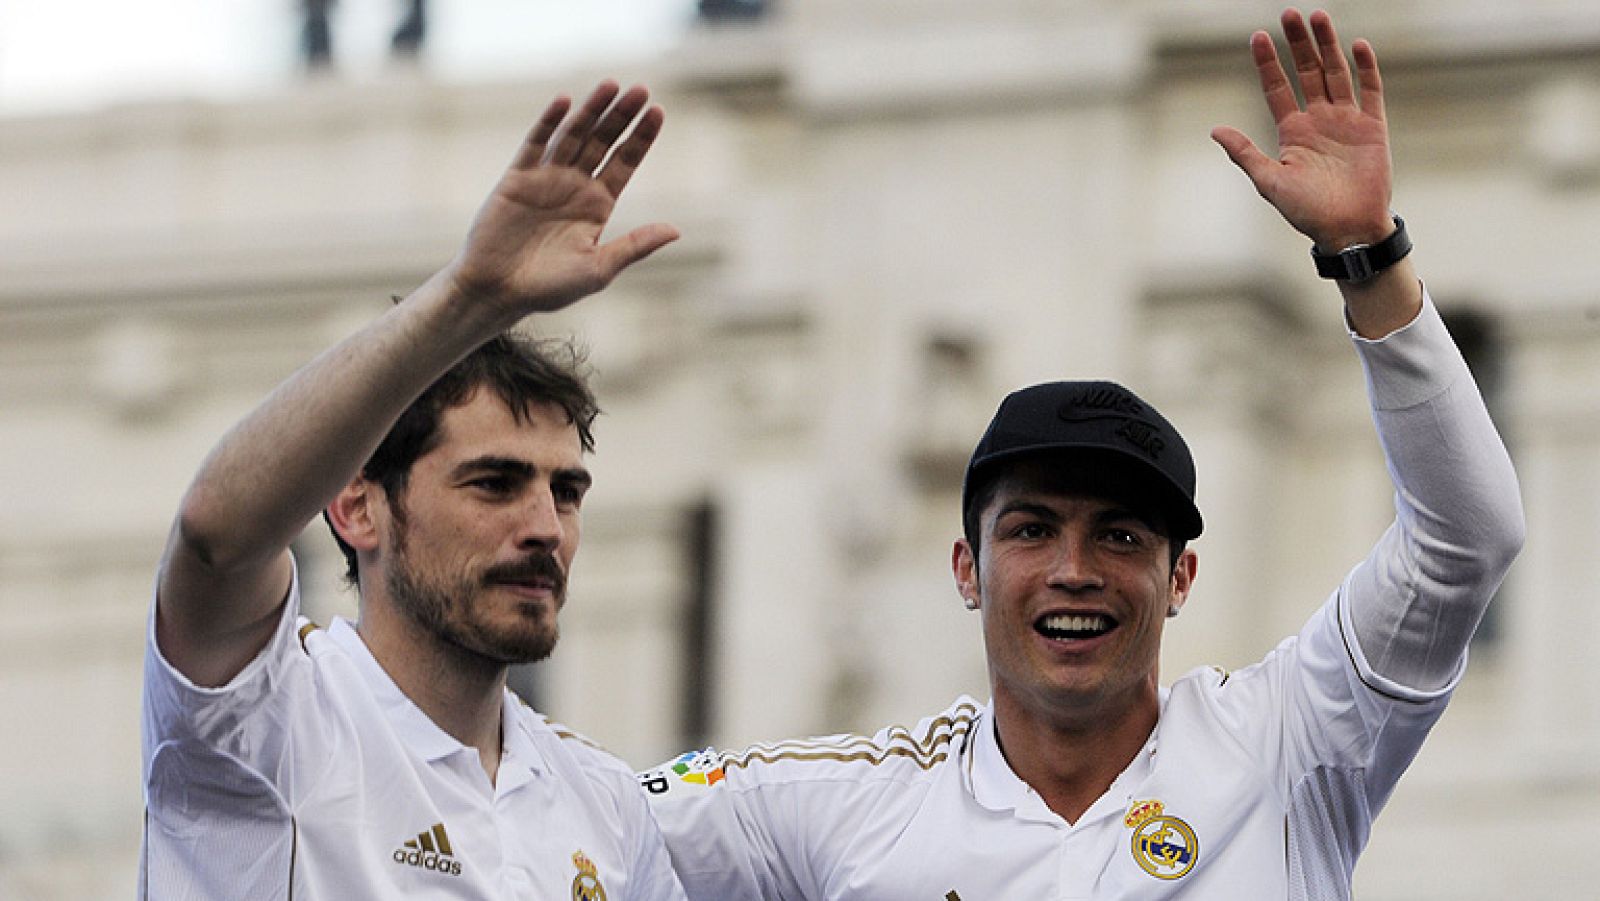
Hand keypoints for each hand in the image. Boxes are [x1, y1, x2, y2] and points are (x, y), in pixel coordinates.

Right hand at [445, 81, 679, 319]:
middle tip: (641, 88)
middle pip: (603, 141)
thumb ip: (635, 246)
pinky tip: (565, 102)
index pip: (625, 162)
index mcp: (598, 205)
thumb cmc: (549, 288)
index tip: (659, 111)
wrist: (497, 292)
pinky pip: (535, 144)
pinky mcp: (517, 178)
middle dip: (621, 116)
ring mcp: (546, 178)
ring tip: (611, 85)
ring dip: (591, 110)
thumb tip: (676, 230)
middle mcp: (575, 186)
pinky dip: (549, 123)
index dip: (641, 137)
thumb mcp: (598, 268)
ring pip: (573, 135)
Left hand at [1211, 8, 1393, 250]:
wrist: (1347, 230)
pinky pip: (1370, 91)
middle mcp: (1318, 120)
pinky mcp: (1372, 127)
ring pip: (1335, 74)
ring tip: (1318, 17)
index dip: (1268, 63)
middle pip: (1307, 72)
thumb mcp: (1270, 182)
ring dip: (1328, 46)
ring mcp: (1346, 121)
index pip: (1277, 88)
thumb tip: (1214, 130)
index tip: (1257, 36)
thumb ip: (1245, 153)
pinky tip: (1357, 45)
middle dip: (1298, 44)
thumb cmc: (1306, 212)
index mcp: (1292, 131)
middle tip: (1289, 14)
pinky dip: (1365, 68)